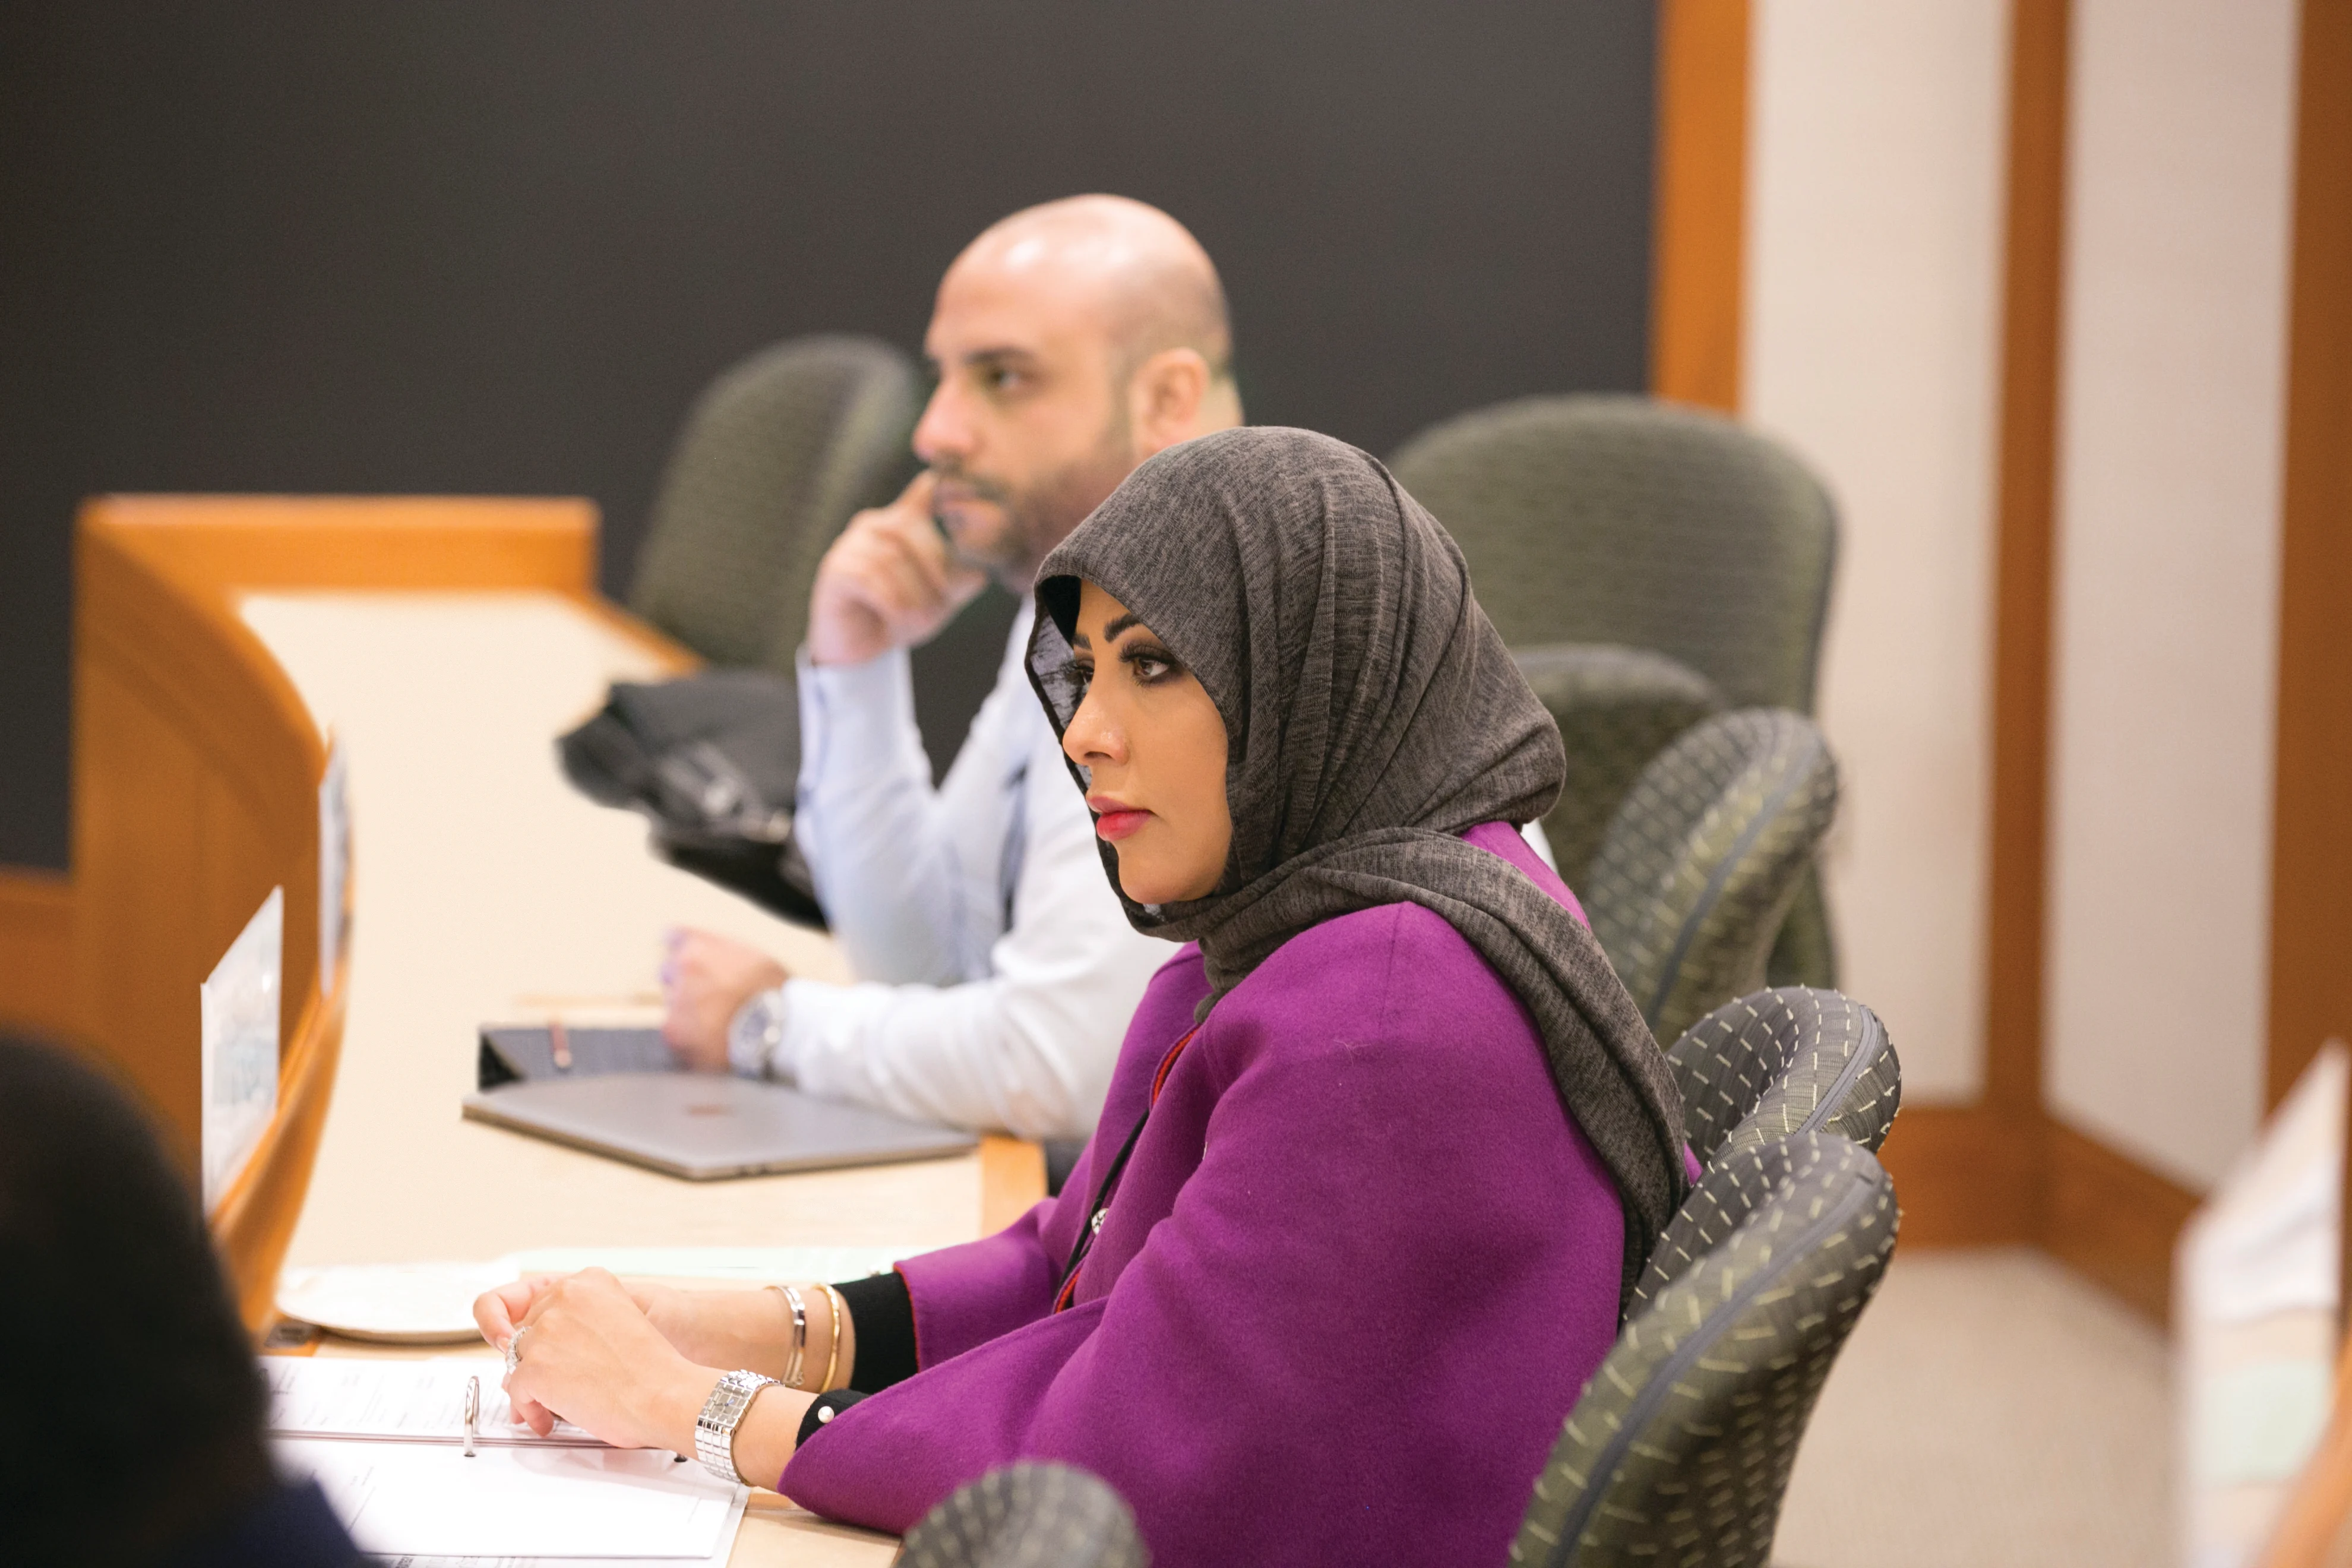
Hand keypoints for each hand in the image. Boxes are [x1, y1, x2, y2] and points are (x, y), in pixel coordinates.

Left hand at [486, 1269, 716, 1450]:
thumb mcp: (619, 1320)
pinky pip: (515, 1390)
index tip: (546, 1349)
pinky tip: (548, 1420)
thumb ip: (578, 1322)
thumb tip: (538, 1350)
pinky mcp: (534, 1366)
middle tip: (554, 1384)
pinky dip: (528, 1409)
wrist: (665, 1396)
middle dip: (536, 1359)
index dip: (544, 1331)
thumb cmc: (652, 1370)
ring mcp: (546, 1330)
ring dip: (530, 1386)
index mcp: (590, 1281)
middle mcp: (565, 1295)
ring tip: (552, 1405)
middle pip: (527, 1330)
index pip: (543, 1302)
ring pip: (517, 1360)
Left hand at [661, 928, 786, 1071]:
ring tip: (718, 1021)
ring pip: (673, 1003)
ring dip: (688, 1008)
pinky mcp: (674, 1032)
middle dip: (683, 980)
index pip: (674, 938)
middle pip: (668, 971)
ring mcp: (675, 1002)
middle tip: (711, 994)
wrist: (774, 1029)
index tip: (686, 955)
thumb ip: (722, 951)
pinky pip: (674, 1030)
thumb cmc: (771, 991)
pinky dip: (688, 1035)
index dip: (682, 948)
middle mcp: (682, 970)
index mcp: (700, 948)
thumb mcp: (753, 956)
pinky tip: (711, 1037)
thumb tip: (705, 950)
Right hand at [806, 472, 986, 665]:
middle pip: (916, 533)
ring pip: (894, 562)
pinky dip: (892, 605)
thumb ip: (961, 581)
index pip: (926, 490)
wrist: (859, 649)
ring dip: (914, 600)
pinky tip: (894, 621)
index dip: (945, 479)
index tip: (958, 465)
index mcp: (905, 523)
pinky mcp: (835, 569)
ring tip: (916, 623)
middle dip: (934, 576)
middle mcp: (877, 524)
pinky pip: (872, 580)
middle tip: (937, 611)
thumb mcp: (939, 598)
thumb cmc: (901, 614)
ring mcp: (852, 543)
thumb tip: (981, 571)